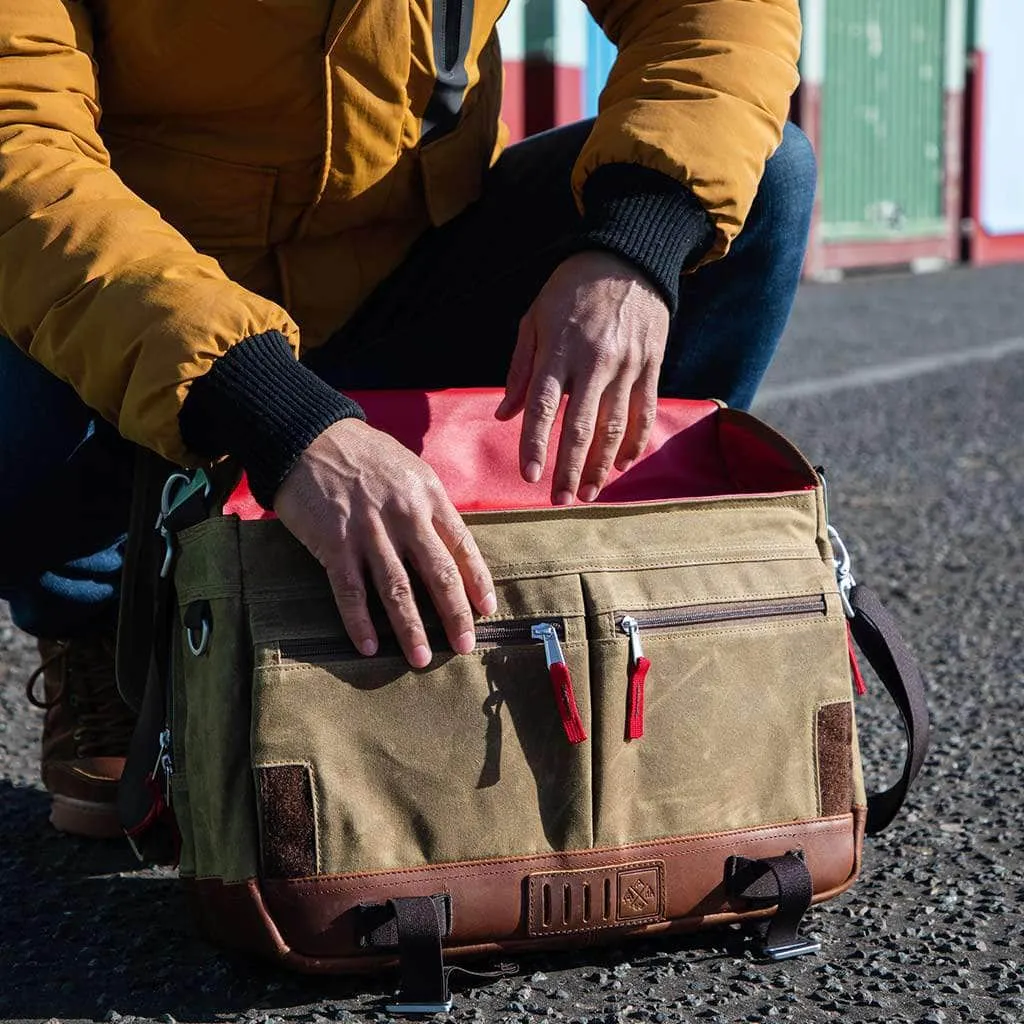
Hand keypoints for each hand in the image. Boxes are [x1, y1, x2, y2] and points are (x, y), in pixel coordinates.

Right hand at [274, 419, 496, 667]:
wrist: (309, 436)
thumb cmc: (364, 453)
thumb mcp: (410, 469)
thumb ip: (429, 507)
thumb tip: (449, 546)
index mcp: (429, 497)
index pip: (462, 545)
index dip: (477, 581)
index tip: (487, 609)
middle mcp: (405, 516)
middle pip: (438, 573)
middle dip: (455, 614)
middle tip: (465, 646)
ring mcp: (369, 531)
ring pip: (397, 589)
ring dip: (411, 629)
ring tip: (422, 659)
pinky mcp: (334, 542)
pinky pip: (350, 591)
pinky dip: (359, 622)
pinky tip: (368, 647)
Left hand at [495, 251, 668, 503]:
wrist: (628, 257)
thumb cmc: (571, 290)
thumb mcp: (534, 319)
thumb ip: (520, 370)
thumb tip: (504, 415)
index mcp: (559, 350)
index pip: (544, 407)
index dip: (536, 445)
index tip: (530, 476)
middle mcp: (594, 361)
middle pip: (581, 426)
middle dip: (569, 468)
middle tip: (561, 500)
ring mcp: (627, 365)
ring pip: (615, 426)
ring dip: (601, 465)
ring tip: (589, 492)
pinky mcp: (651, 365)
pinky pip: (645, 411)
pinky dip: (636, 441)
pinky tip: (624, 465)